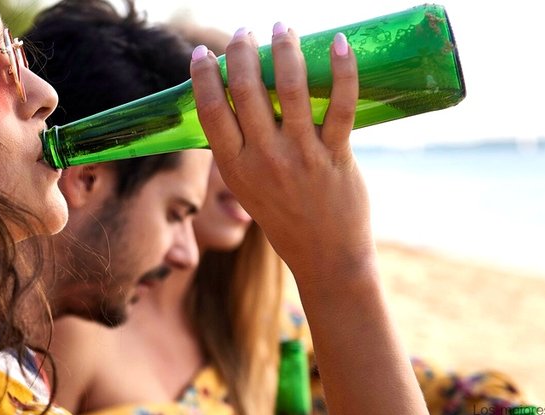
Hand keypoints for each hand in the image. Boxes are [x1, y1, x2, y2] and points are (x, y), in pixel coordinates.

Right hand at [190, 26, 372, 285]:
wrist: (325, 257)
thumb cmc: (285, 217)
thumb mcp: (248, 187)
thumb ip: (240, 148)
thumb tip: (238, 97)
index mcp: (235, 168)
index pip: (210, 111)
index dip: (203, 76)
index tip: (202, 53)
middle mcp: (264, 160)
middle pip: (245, 90)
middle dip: (242, 52)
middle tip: (245, 33)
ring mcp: (301, 157)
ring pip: (290, 88)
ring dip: (285, 49)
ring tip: (283, 27)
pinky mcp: (336, 156)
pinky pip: (340, 104)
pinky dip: (342, 70)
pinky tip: (339, 42)